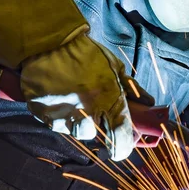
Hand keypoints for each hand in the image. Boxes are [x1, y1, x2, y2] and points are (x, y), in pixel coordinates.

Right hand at [20, 33, 153, 160]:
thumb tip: (148, 103)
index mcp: (107, 99)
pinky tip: (58, 97)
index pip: (120, 136)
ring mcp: (60, 114)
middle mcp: (84, 112)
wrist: (48, 41)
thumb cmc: (86, 52)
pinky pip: (53, 123)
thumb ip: (132, 88)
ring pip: (72, 130)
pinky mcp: (41, 113)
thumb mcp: (114, 66)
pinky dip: (57, 115)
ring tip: (72, 99)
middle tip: (91, 107)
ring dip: (75, 121)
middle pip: (93, 135)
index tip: (121, 148)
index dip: (123, 146)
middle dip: (94, 124)